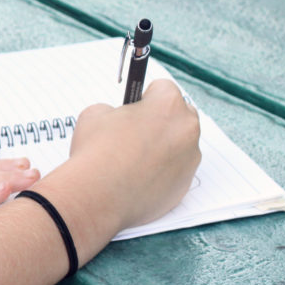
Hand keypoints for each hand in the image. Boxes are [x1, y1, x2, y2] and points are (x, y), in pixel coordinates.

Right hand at [63, 79, 201, 238]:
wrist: (98, 196)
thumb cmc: (96, 151)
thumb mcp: (95, 113)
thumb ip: (115, 110)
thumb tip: (121, 119)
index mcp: (168, 105)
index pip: (163, 88)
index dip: (143, 97)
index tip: (134, 107)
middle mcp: (187, 130)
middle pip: (180, 115)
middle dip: (161, 120)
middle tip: (135, 131)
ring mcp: (189, 161)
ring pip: (179, 146)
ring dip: (162, 147)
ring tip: (132, 159)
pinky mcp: (185, 186)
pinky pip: (175, 172)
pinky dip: (160, 172)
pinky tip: (137, 177)